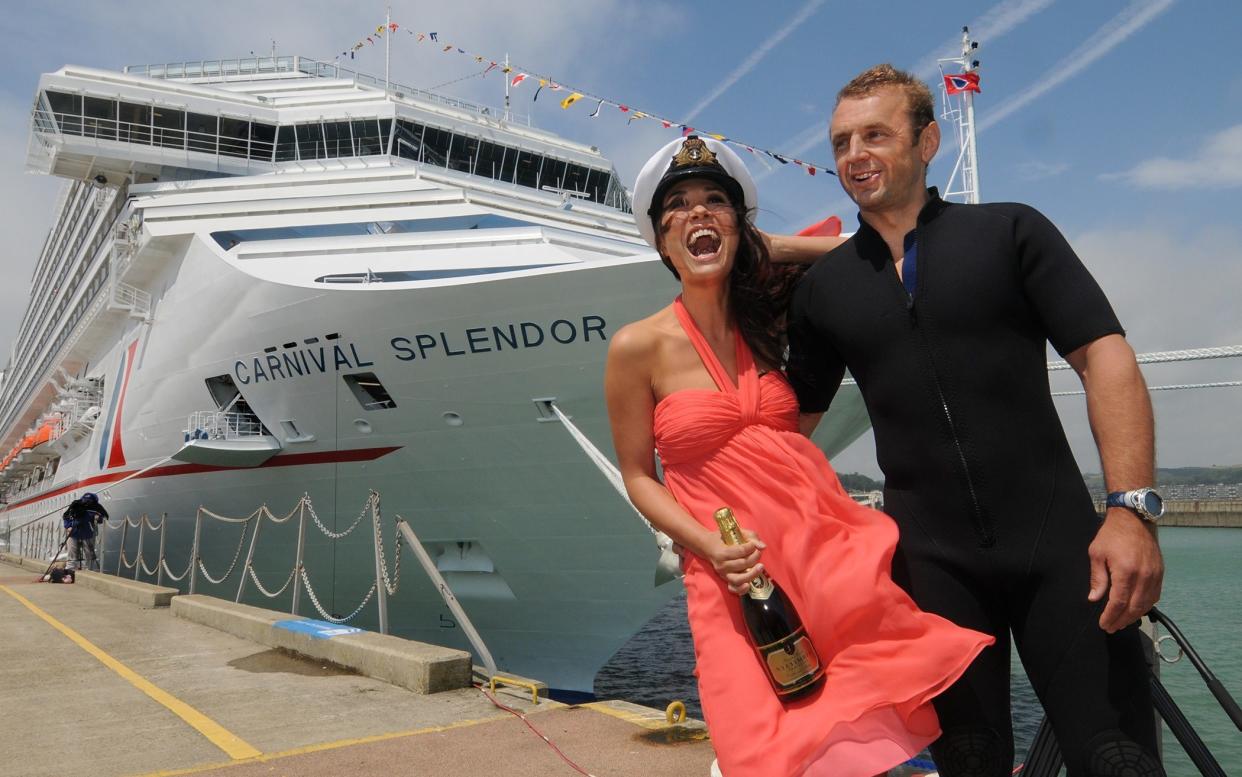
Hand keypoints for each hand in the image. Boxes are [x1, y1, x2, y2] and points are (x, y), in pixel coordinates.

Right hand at [704, 530, 765, 594]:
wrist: (709, 547)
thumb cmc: (724, 538)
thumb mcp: (737, 532)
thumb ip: (751, 537)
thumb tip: (763, 547)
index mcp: (722, 553)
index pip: (740, 551)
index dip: (751, 547)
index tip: (753, 544)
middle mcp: (722, 565)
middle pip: (742, 564)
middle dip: (754, 557)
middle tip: (758, 552)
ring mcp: (724, 574)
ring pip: (738, 579)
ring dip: (752, 574)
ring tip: (760, 567)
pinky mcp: (726, 580)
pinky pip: (733, 589)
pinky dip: (741, 590)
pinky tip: (748, 585)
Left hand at [1088, 508, 1163, 631]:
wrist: (1134, 518)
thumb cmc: (1112, 534)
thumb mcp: (1097, 553)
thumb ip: (1097, 578)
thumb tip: (1094, 598)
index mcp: (1126, 571)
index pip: (1119, 602)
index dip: (1111, 616)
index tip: (1104, 624)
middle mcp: (1144, 576)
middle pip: (1134, 607)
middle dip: (1122, 620)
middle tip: (1111, 627)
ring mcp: (1155, 575)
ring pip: (1147, 603)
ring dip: (1134, 616)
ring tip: (1122, 622)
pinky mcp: (1160, 572)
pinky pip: (1155, 595)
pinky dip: (1146, 606)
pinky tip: (1136, 609)